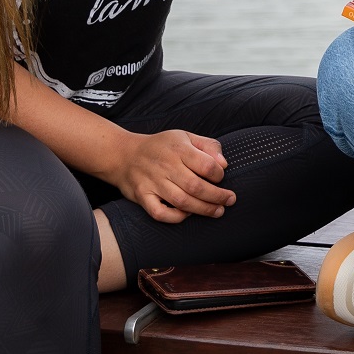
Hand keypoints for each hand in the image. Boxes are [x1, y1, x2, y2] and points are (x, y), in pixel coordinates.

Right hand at [107, 129, 233, 222]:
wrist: (123, 154)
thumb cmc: (161, 147)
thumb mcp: (185, 136)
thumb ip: (208, 146)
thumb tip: (224, 164)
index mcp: (178, 149)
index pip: (206, 165)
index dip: (219, 174)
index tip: (221, 178)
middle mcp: (165, 166)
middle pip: (196, 186)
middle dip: (217, 196)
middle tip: (229, 200)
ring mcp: (152, 183)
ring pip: (182, 201)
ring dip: (203, 209)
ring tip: (218, 211)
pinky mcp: (142, 196)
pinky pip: (160, 213)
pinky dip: (176, 217)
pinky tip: (187, 215)